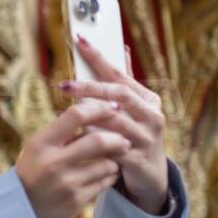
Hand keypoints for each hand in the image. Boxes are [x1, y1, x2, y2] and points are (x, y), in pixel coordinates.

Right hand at [15, 98, 132, 217]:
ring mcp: (66, 183)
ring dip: (115, 160)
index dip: (98, 109)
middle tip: (124, 139)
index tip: (112, 109)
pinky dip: (110, 176)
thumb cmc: (32, 173)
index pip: (75, 116)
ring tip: (114, 159)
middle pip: (98, 141)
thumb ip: (60, 132)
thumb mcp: (37, 149)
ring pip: (106, 164)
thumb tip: (92, 109)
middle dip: (116, 138)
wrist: (21, 212)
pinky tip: (107, 174)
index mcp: (41, 144)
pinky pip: (104, 183)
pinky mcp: (76, 200)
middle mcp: (53, 162)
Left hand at [54, 35, 168, 214]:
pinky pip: (111, 146)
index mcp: (149, 100)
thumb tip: (122, 48)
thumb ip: (125, 81)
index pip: (120, 74)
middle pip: (119, 95)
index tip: (80, 41)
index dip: (99, 58)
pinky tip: (77, 135)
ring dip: (90, 114)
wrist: (150, 176)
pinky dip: (93, 139)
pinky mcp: (137, 159)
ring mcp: (146, 138)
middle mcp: (152, 116)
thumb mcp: (134, 109)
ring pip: (115, 120)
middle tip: (65, 85)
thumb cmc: (136, 135)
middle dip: (90, 87)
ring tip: (67, 111)